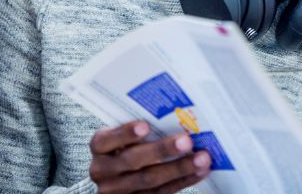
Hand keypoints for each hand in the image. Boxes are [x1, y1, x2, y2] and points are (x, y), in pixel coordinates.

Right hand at [88, 121, 211, 193]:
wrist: (116, 180)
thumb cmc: (125, 147)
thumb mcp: (122, 137)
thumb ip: (138, 129)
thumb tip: (177, 114)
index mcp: (99, 147)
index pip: (106, 140)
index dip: (125, 133)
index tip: (145, 126)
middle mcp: (103, 170)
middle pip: (132, 161)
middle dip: (162, 150)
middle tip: (187, 141)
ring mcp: (117, 190)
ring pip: (150, 180)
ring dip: (180, 169)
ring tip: (202, 158)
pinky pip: (160, 193)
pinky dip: (183, 181)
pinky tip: (200, 172)